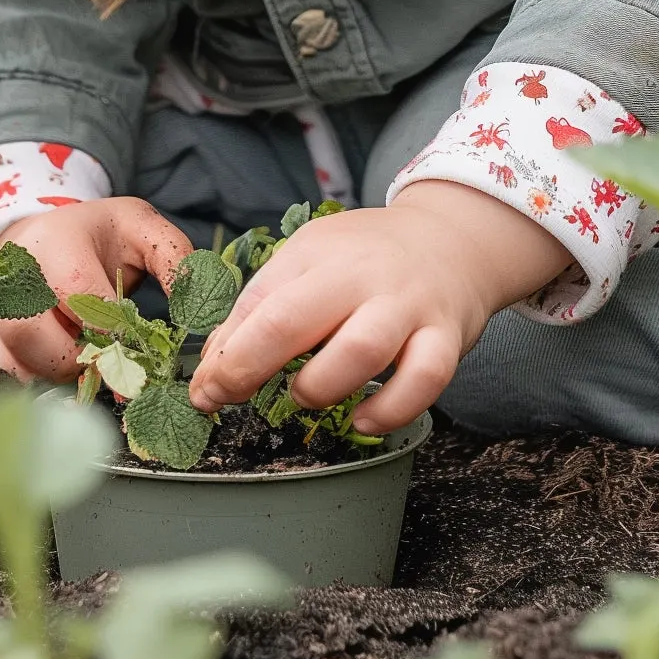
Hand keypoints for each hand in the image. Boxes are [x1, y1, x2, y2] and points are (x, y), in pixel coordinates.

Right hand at [0, 197, 192, 381]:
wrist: (43, 233)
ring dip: (51, 374)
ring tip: (76, 358)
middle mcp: (9, 270)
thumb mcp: (142, 228)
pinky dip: (27, 384)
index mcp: (55, 238)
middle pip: (34, 334)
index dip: (111, 335)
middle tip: (102, 361)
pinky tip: (50, 369)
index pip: (80, 295)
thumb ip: (176, 258)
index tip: (134, 359)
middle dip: (77, 359)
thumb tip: (192, 306)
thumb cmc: (98, 235)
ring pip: (12, 361)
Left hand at [185, 181, 571, 433]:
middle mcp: (361, 274)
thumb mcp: (309, 261)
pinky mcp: (447, 335)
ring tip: (306, 395)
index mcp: (317, 253)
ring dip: (321, 386)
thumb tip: (213, 371)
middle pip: (295, 318)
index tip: (205, 392)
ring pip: (362, 349)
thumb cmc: (367, 258)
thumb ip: (262, 309)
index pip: (258, 302)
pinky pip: (425, 379)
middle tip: (235, 396)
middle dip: (251, 367)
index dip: (224, 356)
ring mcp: (407, 304)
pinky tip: (363, 419)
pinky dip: (391, 410)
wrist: (452, 239)